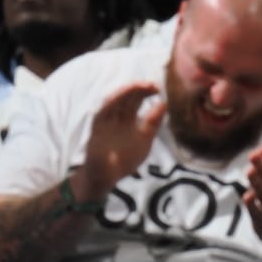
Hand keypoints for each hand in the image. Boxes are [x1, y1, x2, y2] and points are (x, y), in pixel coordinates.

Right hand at [77, 81, 164, 203]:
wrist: (107, 176)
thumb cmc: (125, 159)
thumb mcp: (145, 139)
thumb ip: (153, 123)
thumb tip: (164, 104)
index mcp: (129, 118)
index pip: (138, 100)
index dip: (146, 92)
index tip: (158, 88)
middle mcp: (118, 116)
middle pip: (128, 97)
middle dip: (139, 89)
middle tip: (152, 85)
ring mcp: (107, 120)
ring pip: (116, 100)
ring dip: (127, 91)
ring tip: (140, 85)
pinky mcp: (97, 127)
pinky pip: (103, 111)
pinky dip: (112, 102)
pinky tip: (121, 95)